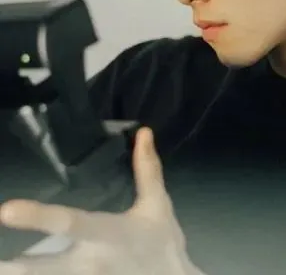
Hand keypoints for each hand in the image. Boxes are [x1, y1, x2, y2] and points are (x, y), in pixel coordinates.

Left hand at [0, 128, 204, 274]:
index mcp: (109, 234)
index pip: (70, 223)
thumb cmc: (162, 243)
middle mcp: (91, 263)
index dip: (38, 216)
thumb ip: (147, 168)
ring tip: (1, 267)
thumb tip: (143, 132)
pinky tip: (19, 272)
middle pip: (42, 268)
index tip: (5, 209)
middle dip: (12, 268)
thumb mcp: (158, 204)